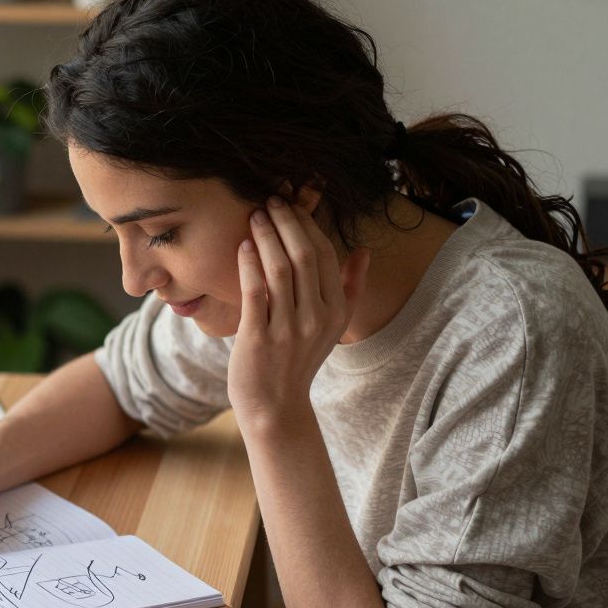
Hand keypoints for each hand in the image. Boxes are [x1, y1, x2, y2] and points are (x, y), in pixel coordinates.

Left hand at [227, 194, 369, 419]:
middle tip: (269, 201)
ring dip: (267, 237)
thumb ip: (350, 288)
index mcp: (336, 312)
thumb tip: (363, 250)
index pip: (326, 255)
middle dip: (287, 222)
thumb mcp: (333, 327)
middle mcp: (316, 318)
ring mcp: (288, 330)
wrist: (275, 407)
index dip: (308, 225)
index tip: (291, 205)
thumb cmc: (299, 360)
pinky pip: (255, 292)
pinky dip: (250, 265)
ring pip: (280, 270)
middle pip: (304, 256)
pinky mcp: (259, 338)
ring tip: (254, 216)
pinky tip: (243, 246)